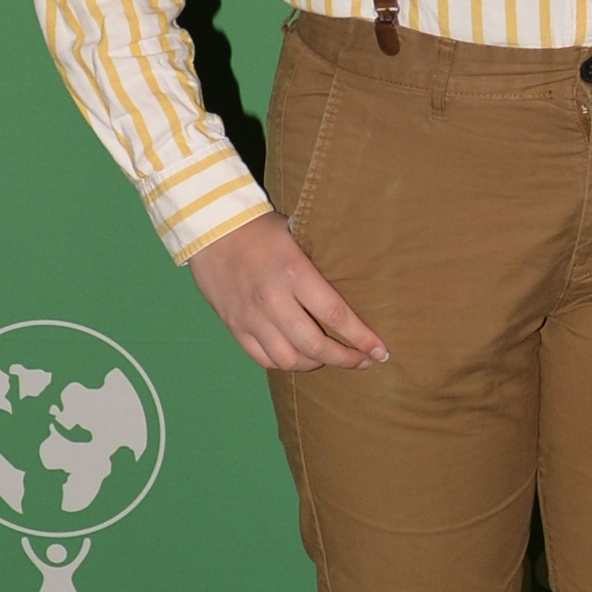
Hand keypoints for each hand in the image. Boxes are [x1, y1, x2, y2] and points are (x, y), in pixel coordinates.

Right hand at [188, 211, 387, 372]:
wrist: (211, 227)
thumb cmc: (262, 229)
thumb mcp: (300, 239)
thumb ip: (321, 269)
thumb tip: (357, 295)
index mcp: (294, 273)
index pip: (336, 315)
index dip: (361, 338)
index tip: (380, 351)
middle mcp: (272, 300)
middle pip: (315, 346)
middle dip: (345, 359)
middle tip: (362, 361)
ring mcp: (251, 316)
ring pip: (289, 359)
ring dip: (314, 364)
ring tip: (328, 359)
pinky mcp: (234, 325)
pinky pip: (263, 358)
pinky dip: (284, 363)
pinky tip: (298, 357)